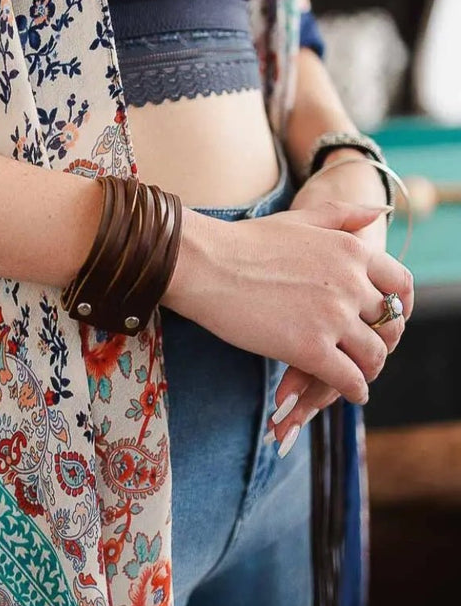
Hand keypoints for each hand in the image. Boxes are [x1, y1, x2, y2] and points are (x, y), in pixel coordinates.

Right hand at [269, 152, 410, 448]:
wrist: (205, 264)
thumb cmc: (244, 241)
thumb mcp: (300, 218)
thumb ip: (343, 215)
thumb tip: (378, 212)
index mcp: (352, 250)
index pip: (400, 285)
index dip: (399, 307)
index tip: (387, 320)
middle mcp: (350, 283)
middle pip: (389, 324)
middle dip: (382, 341)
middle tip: (368, 352)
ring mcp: (332, 317)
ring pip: (373, 356)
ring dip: (369, 369)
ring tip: (359, 375)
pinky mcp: (310, 348)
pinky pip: (348, 379)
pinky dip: (354, 390)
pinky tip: (350, 393)